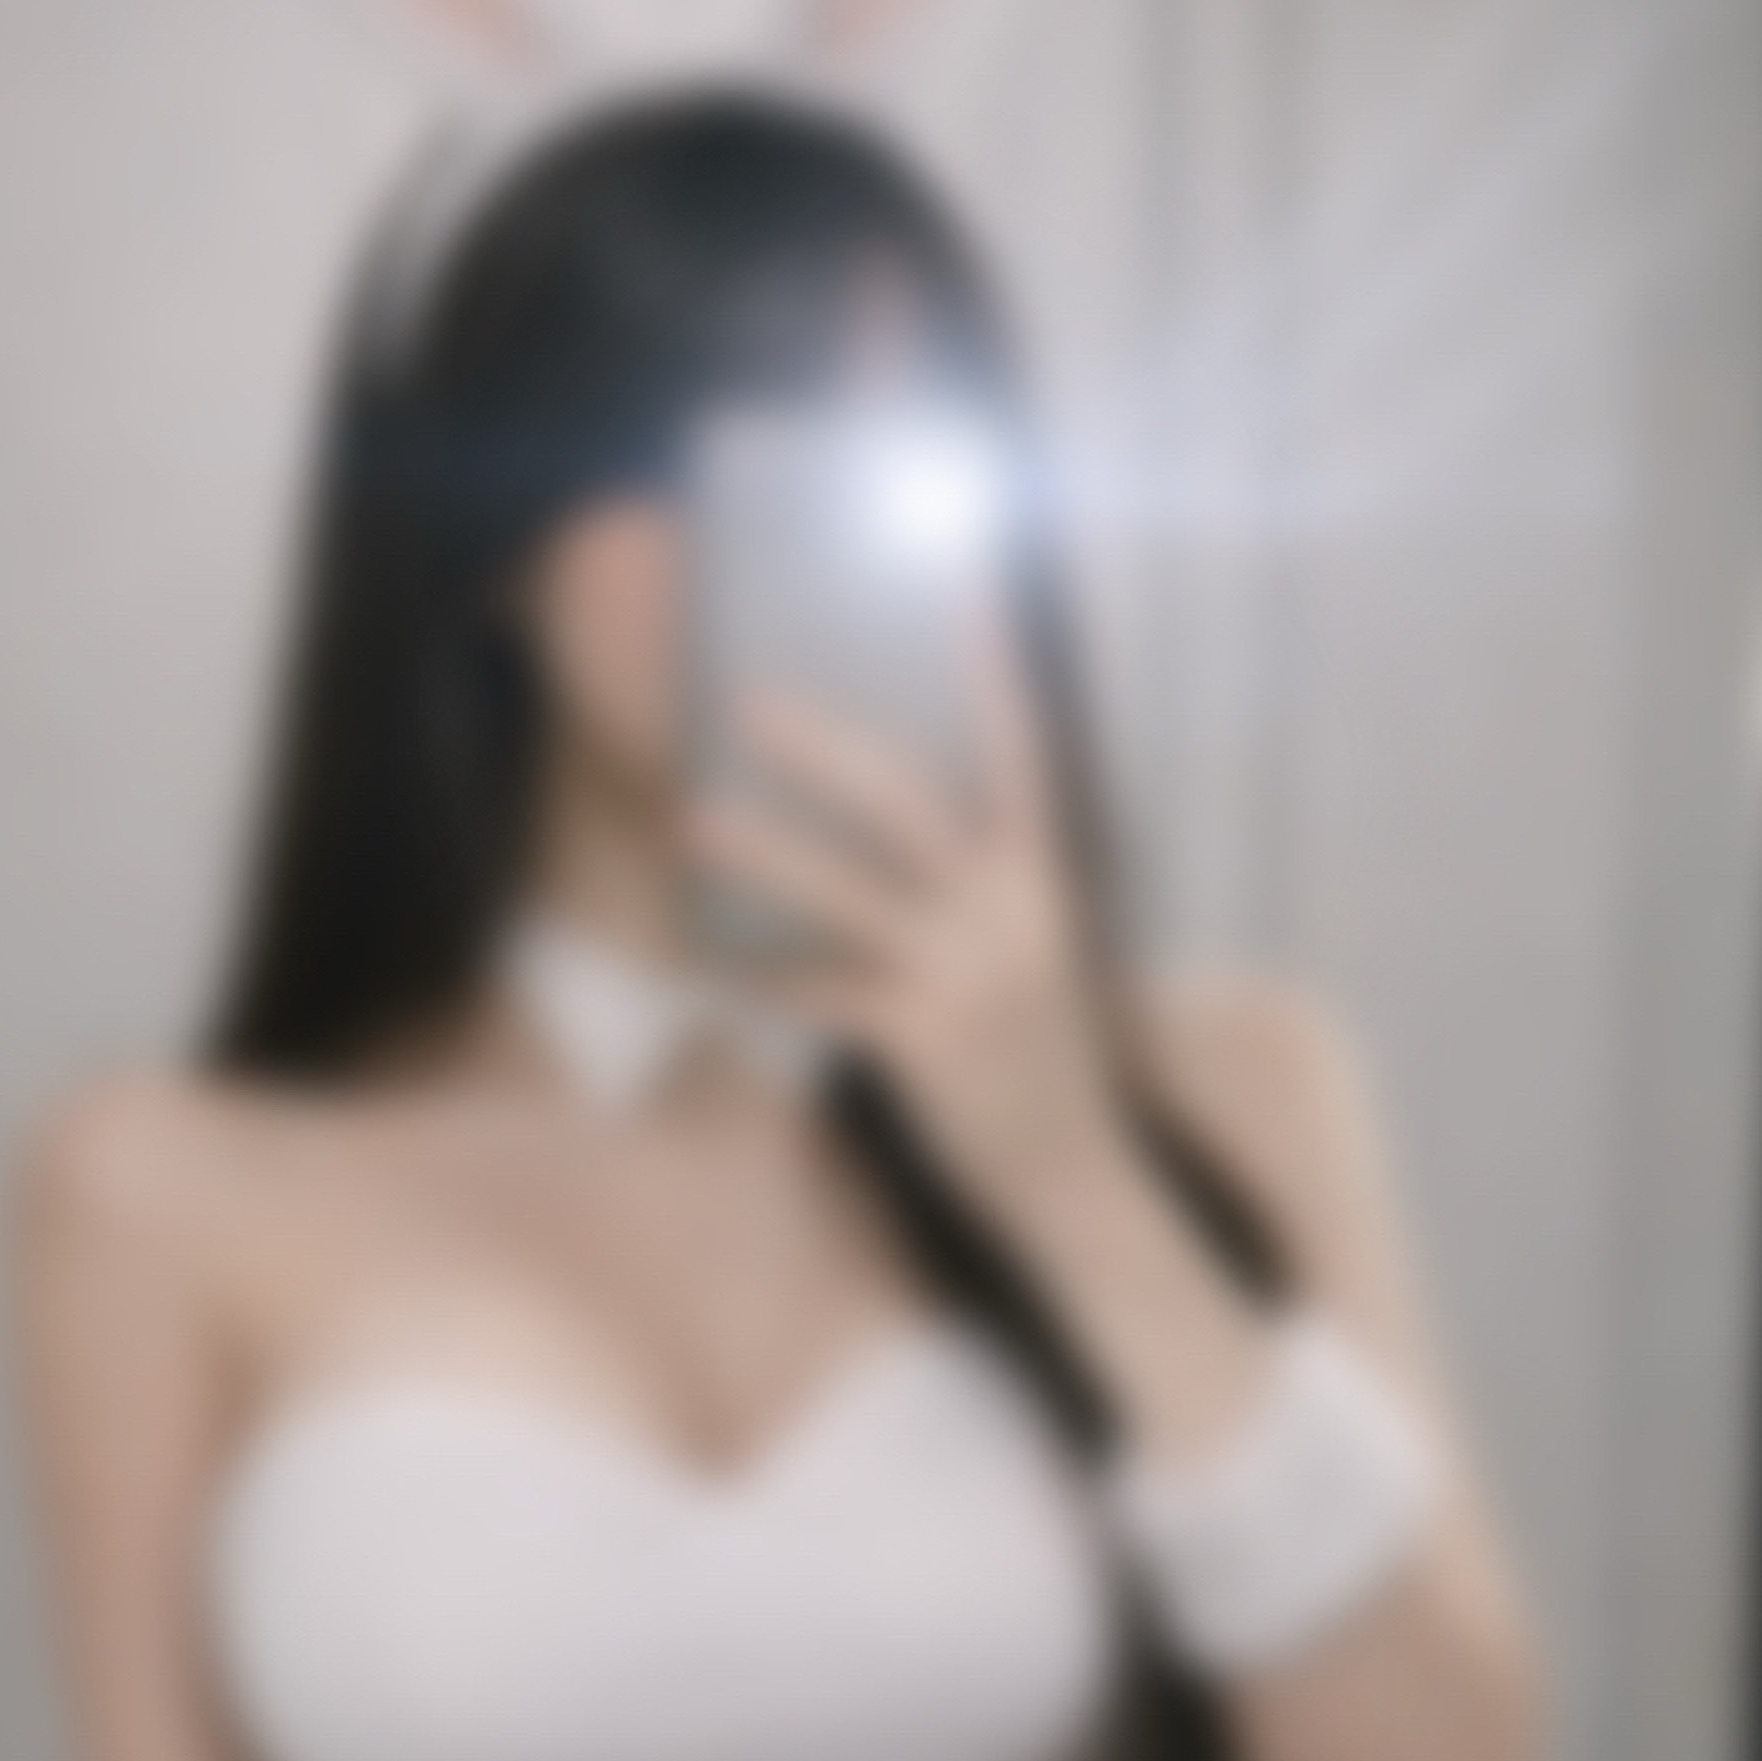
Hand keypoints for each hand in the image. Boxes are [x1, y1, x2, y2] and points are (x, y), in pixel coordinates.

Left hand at [683, 609, 1134, 1225]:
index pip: (1021, 754)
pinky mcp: (923, 1036)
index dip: (992, 674)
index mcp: (1041, 876)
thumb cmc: (1038, 1050)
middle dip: (821, 749)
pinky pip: (821, 992)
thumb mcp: (1036, 948)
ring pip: (846, 892)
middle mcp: (1007, 910)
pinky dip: (763, 978)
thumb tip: (914, 824)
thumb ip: (988, 883)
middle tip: (746, 702)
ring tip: (692, 823)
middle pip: (904, 803)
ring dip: (763, 854)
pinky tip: (709, 968)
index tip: (966, 592)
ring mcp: (965, 972)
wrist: (1070, 1168)